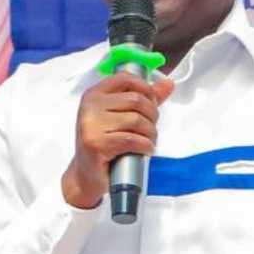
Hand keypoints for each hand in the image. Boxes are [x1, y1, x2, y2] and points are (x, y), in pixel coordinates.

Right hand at [61, 72, 174, 208]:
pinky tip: (145, 150)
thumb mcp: (120, 117)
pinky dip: (146, 145)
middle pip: (136, 100)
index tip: (151, 102)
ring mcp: (91, 125)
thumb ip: (143, 99)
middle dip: (152, 115)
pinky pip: (132, 139)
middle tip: (150, 129)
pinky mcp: (96, 144)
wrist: (86, 174)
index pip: (125, 78)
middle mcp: (90, 106)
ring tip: (148, 141)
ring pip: (137, 120)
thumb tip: (167, 84)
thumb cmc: (104, 144)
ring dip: (151, 133)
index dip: (145, 88)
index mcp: (94, 95)